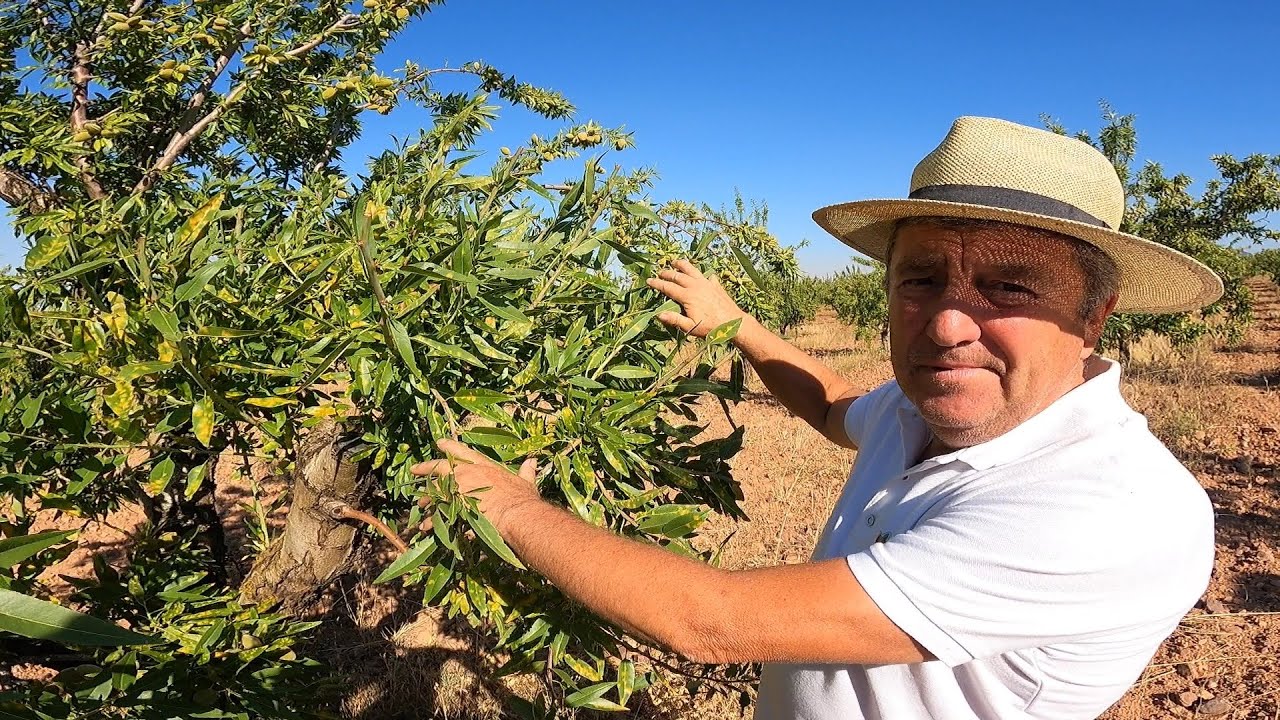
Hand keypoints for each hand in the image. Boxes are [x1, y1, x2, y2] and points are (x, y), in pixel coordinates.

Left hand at [411, 439, 540, 522]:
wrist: (517, 514)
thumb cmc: (522, 499)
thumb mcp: (525, 482)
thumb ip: (527, 472)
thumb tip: (533, 462)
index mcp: (484, 466)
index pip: (463, 452)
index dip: (450, 446)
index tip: (439, 443)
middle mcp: (468, 474)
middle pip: (441, 467)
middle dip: (426, 467)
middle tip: (414, 469)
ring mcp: (459, 490)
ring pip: (435, 492)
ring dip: (427, 499)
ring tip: (420, 507)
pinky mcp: (455, 507)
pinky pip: (438, 513)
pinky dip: (432, 520)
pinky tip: (426, 526)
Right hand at [645, 259, 747, 337]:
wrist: (733, 323)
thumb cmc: (711, 327)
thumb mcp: (690, 327)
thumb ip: (674, 320)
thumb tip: (658, 314)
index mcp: (687, 296)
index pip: (668, 287)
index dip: (657, 284)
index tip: (648, 280)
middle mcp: (696, 286)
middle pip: (678, 276)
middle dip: (667, 273)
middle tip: (660, 272)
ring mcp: (706, 284)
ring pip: (692, 270)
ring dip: (682, 265)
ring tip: (676, 262)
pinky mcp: (715, 285)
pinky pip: (706, 276)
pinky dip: (701, 274)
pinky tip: (702, 276)